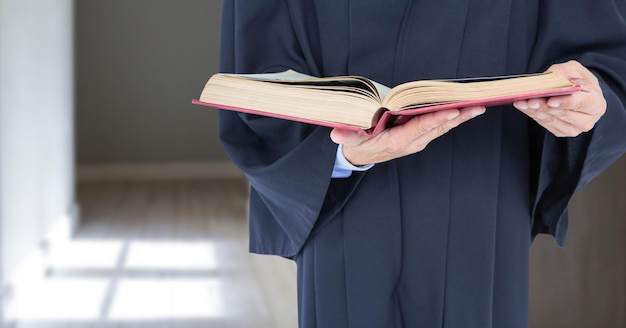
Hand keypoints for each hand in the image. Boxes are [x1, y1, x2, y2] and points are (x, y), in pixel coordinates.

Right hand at [330, 106, 485, 165]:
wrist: (360, 157)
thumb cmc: (356, 144)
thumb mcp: (349, 141)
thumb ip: (346, 136)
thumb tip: (336, 134)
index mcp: (396, 141)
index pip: (419, 128)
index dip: (436, 119)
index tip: (454, 111)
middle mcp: (411, 142)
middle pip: (437, 128)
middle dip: (458, 117)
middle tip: (477, 106)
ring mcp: (416, 141)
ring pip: (441, 128)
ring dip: (459, 118)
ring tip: (477, 107)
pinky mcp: (418, 138)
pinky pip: (438, 128)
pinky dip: (451, 119)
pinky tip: (463, 111)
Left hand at [513, 60, 605, 136]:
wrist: (580, 94)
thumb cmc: (579, 81)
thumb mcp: (575, 70)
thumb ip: (563, 71)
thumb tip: (549, 76)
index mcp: (595, 104)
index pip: (579, 104)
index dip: (564, 103)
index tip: (550, 100)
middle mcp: (587, 120)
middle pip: (562, 114)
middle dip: (543, 106)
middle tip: (529, 100)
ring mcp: (573, 129)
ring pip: (550, 120)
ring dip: (534, 111)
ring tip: (521, 102)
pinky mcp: (560, 132)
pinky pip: (544, 124)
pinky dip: (532, 114)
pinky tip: (523, 106)